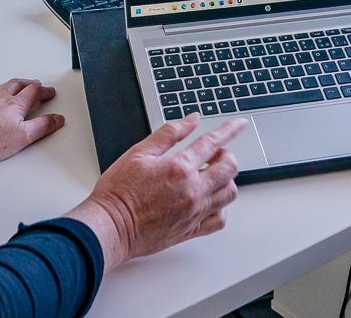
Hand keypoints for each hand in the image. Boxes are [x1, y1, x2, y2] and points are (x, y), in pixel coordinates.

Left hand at [0, 78, 63, 164]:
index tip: (50, 92)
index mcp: (15, 105)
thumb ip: (42, 126)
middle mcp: (0, 99)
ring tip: (15, 84)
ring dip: (9, 85)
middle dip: (29, 84)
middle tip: (35, 84)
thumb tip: (56, 119)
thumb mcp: (24, 136)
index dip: (44, 91)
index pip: (34, 93)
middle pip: (17, 85)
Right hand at [65, 114, 245, 269]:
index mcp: (179, 167)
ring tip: (211, 177)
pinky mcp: (191, 230)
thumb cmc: (119, 191)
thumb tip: (191, 120)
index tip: (240, 124)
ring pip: (229, 194)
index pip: (213, 143)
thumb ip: (169, 134)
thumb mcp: (139, 152)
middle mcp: (192, 190)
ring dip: (226, 181)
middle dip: (227, 156)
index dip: (229, 130)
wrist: (110, 226)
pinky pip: (219, 220)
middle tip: (215, 155)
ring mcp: (194, 212)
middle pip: (229, 168)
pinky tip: (209, 201)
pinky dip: (220, 208)